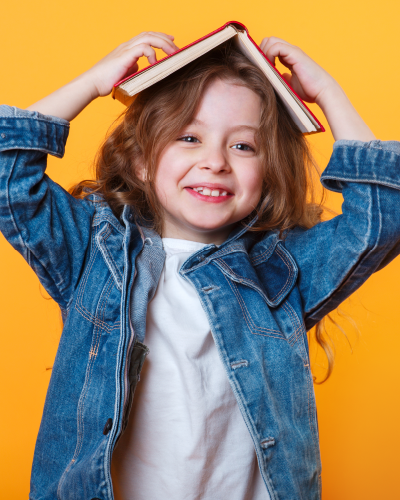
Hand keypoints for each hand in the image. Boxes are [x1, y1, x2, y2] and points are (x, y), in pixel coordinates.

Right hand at [27, 31, 178, 121]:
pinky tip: (155, 63)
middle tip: (177, 48)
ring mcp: (126, 49)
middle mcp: (127, 46)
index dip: (160, 37)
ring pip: (149, 38)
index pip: (147, 37)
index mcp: (127, 49)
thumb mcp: (125, 74)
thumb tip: (142, 69)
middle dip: (166, 39)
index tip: (172, 42)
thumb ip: (134, 69)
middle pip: (150, 34)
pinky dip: (152, 54)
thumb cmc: (106, 82)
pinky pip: (143, 48)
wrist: (92, 84)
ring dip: (163, 44)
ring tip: (172, 53)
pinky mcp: (125, 56)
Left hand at [259, 36, 374, 140]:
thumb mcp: (291, 85)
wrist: (323, 91)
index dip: (263, 56)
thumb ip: (283, 79)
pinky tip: (271, 68)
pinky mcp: (295, 54)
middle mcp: (291, 52)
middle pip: (268, 40)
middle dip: (261, 53)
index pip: (270, 48)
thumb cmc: (310, 90)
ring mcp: (293, 51)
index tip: (261, 69)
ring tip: (266, 69)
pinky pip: (275, 47)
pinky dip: (269, 55)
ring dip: (264, 54)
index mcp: (289, 57)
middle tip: (261, 68)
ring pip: (270, 40)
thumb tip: (275, 76)